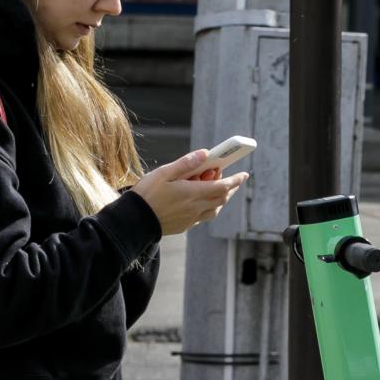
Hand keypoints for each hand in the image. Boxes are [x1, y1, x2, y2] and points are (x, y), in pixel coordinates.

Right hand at [133, 149, 248, 236]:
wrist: (135, 220)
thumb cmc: (147, 194)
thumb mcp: (164, 173)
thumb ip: (186, 163)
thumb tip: (204, 153)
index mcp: (192, 193)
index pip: (222, 186)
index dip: (236, 180)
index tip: (244, 174)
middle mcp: (196, 208)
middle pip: (221, 198)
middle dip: (230, 188)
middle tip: (232, 179)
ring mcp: (191, 219)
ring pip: (215, 209)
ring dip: (220, 199)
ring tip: (218, 189)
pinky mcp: (185, 226)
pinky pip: (204, 217)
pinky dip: (209, 208)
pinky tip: (202, 202)